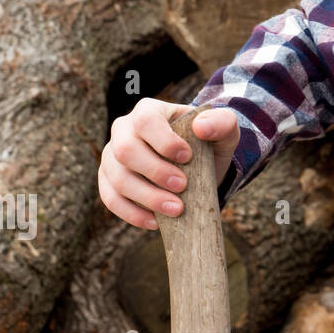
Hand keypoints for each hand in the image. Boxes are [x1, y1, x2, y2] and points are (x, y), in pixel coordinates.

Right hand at [98, 99, 239, 229]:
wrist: (200, 165)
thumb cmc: (209, 142)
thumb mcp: (224, 130)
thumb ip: (222, 122)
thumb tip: (201, 127)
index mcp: (149, 111)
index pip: (146, 121)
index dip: (164, 141)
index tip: (188, 158)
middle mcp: (123, 130)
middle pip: (125, 151)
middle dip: (154, 171)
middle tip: (182, 186)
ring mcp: (112, 156)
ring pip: (117, 179)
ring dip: (147, 197)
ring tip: (176, 209)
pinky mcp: (109, 181)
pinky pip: (111, 199)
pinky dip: (132, 213)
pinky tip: (155, 221)